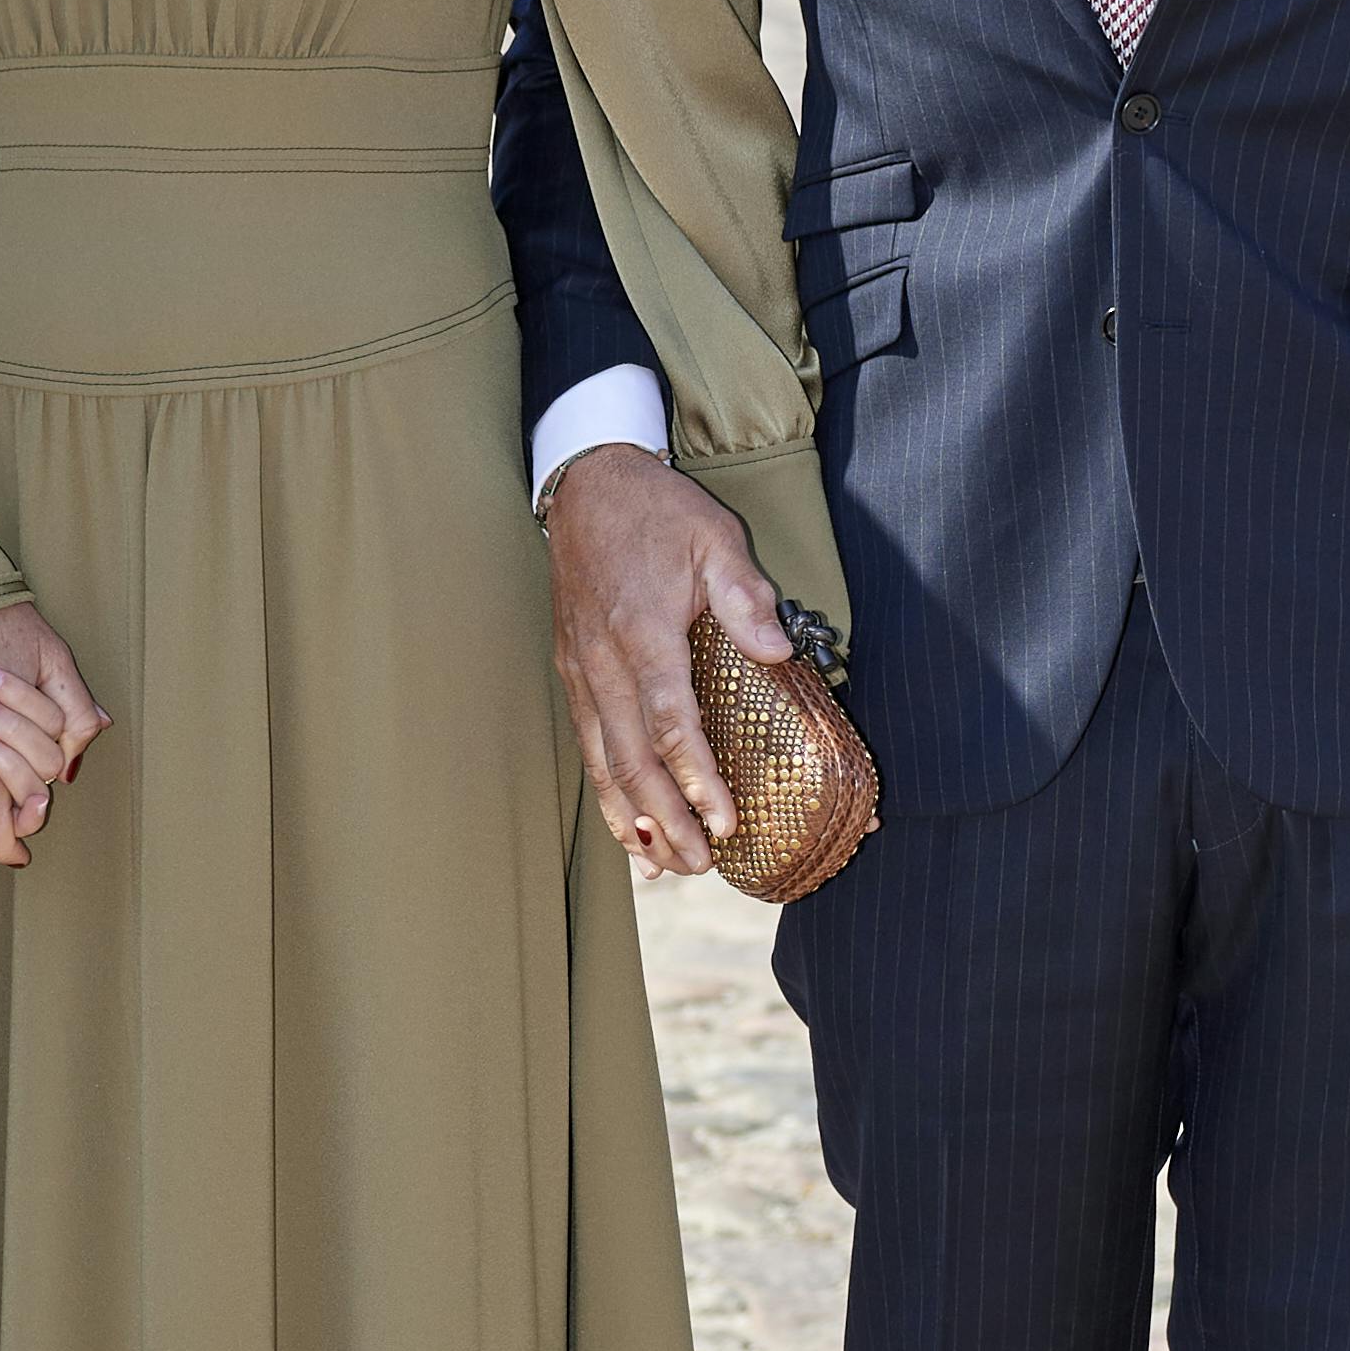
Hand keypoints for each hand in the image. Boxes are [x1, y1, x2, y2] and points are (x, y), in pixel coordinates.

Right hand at [543, 445, 787, 876]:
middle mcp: (604, 662)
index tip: (724, 820)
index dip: (696, 777)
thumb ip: (745, 597)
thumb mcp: (714, 538)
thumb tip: (776, 654)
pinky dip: (606, 791)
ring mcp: (582, 670)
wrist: (587, 484)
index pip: (670, 722)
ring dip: (632, 819)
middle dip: (666, 819)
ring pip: (602, 760)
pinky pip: (589, 743)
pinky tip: (628, 826)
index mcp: (643, 632)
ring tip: (663, 866)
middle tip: (700, 866)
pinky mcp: (573, 671)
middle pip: (631, 759)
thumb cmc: (657, 511)